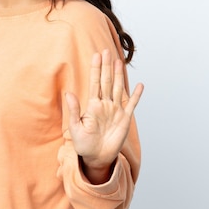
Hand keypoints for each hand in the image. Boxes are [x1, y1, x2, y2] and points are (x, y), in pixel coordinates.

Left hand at [65, 49, 142, 180]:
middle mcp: (104, 104)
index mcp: (92, 105)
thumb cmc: (83, 144)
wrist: (96, 158)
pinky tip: (140, 85)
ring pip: (118, 89)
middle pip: (106, 81)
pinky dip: (136, 96)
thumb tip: (68, 92)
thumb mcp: (75, 127)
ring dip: (119, 75)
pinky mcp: (125, 119)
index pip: (94, 83)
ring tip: (119, 62)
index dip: (96, 69)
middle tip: (106, 51)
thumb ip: (73, 110)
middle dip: (106, 67)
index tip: (96, 55)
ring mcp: (115, 111)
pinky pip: (132, 105)